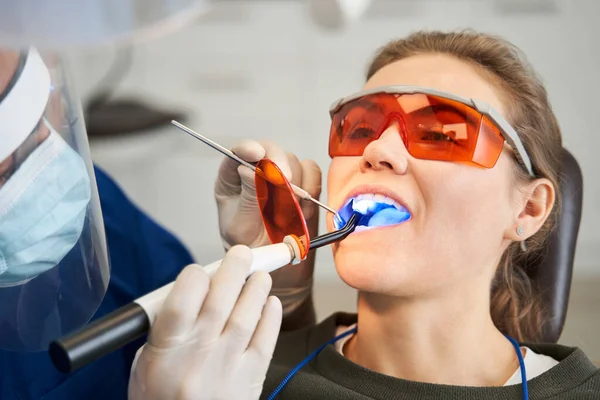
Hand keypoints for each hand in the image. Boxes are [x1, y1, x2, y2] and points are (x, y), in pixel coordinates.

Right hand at [129, 245, 281, 399]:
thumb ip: (167, 328)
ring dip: (256, 288)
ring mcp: (227, 367)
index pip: (183, 297)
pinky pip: (266, 341)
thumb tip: (193, 294)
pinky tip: (270, 303)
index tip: (200, 271)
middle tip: (241, 254)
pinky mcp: (250, 380)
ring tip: (259, 275)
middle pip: (220, 299)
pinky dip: (271, 318)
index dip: (195, 276)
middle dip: (233, 269)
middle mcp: (199, 354)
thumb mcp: (144, 365)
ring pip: (246, 315)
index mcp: (166, 349)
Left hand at [214, 140, 320, 319]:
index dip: (248, 148)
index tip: (257, 154)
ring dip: (294, 184)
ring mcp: (282, 177)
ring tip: (287, 212)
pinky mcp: (304, 184)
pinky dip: (311, 188)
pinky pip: (313, 173)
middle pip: (270, 150)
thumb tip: (249, 170)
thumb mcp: (240, 226)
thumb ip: (247, 198)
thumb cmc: (251, 249)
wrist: (276, 266)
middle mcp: (257, 172)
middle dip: (278, 163)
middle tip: (285, 182)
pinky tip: (302, 210)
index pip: (238, 152)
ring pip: (293, 162)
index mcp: (233, 179)